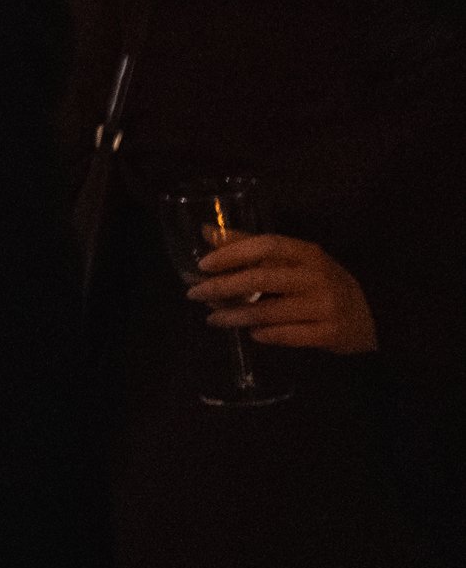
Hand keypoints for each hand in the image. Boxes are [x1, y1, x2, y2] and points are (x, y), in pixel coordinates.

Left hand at [187, 233, 377, 353]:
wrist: (373, 315)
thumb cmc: (322, 282)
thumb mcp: (294, 259)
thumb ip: (250, 245)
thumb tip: (206, 232)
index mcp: (308, 252)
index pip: (266, 245)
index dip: (232, 253)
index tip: (203, 264)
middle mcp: (317, 276)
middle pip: (261, 279)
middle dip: (222, 287)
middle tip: (195, 294)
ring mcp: (325, 306)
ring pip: (269, 312)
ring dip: (235, 316)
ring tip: (212, 319)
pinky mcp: (330, 334)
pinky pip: (287, 336)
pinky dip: (264, 335)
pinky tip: (249, 333)